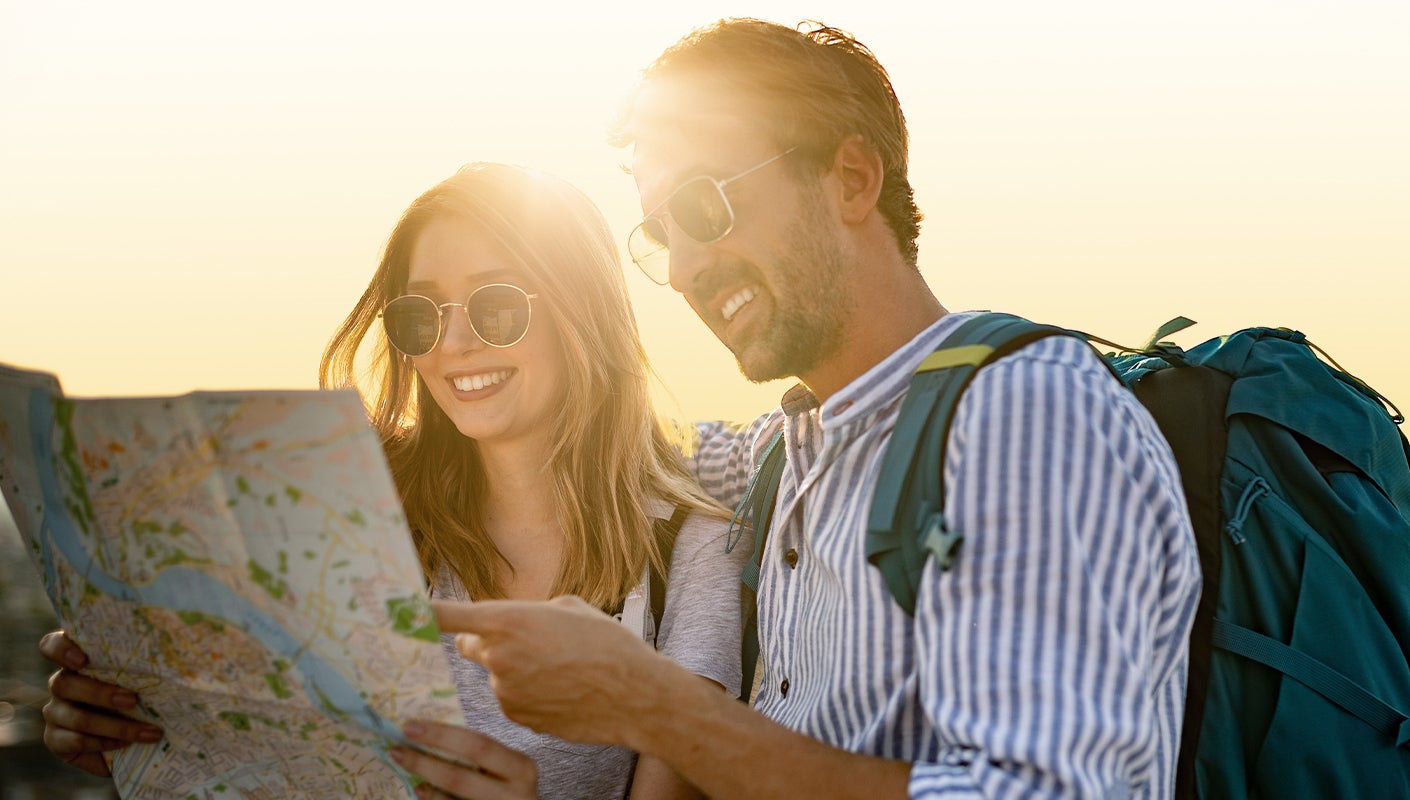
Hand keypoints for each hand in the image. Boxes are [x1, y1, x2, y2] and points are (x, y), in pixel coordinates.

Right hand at [38, 630, 163, 776]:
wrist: (138, 737)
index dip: (61, 650)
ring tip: (147, 732)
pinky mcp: (56, 739)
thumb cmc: (148, 694)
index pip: (52, 645)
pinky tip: (126, 745)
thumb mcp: (150, 674)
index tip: (83, 659)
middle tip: (132, 700)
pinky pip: (73, 741)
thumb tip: (190, 642)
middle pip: (63, 683)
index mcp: (79, 659)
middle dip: (100, 693)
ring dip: (113, 726)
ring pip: (73, 716)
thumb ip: (153, 658)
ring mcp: (56, 712)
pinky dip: (102, 743)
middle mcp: (62, 683)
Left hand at [392, 719, 537, 799]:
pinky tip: (421, 790)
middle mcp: (514, 793)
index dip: (441, 736)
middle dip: (423, 762)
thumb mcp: (508, 767)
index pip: (478, 746)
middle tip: (397, 748)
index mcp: (521, 767)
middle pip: (460, 778)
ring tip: (403, 765)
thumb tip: (432, 731)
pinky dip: (433, 799)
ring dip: (423, 781)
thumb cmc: (513, 785)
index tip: (411, 726)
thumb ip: (483, 755)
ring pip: (453, 798)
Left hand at [433, 596, 671, 747]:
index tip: (397, 611)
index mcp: (509, 620)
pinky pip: (513, 699)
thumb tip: (517, 620)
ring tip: (561, 670)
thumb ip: (531, 611)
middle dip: (489, 644)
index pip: (449, 616)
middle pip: (471, 647)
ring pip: (497, 676)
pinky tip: (561, 691)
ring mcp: (505, 691)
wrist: (634, 694)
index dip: (420, 613)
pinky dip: (529, 695)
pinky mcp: (517, 717)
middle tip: (526, 642)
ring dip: (517, 671)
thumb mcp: (569, 607)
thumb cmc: (607, 644)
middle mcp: (498, 656)